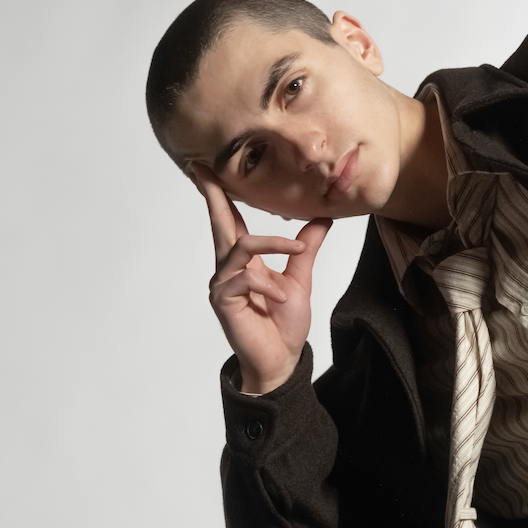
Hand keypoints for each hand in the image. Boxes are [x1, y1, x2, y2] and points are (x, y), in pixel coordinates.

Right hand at [190, 163, 330, 393]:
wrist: (282, 358)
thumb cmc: (284, 321)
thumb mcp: (301, 276)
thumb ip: (306, 246)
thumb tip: (323, 215)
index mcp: (245, 259)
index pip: (230, 220)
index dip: (219, 194)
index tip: (207, 169)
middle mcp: (229, 267)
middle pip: (219, 223)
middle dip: (213, 195)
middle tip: (204, 169)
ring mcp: (223, 283)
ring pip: (242, 246)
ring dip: (273, 246)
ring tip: (296, 254)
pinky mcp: (224, 300)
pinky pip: (246, 278)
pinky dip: (268, 284)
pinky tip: (280, 295)